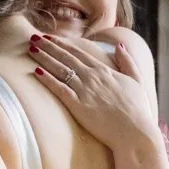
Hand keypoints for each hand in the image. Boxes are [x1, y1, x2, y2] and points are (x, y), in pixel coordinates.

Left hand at [27, 34, 157, 152]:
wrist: (135, 131)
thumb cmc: (137, 109)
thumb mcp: (136, 80)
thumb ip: (128, 62)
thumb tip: (119, 46)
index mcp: (104, 70)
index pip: (78, 53)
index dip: (62, 44)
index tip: (50, 37)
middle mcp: (92, 77)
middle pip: (65, 57)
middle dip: (48, 46)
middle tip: (33, 37)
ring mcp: (84, 90)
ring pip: (59, 70)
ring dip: (44, 58)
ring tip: (31, 49)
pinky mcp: (78, 105)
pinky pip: (59, 88)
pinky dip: (47, 79)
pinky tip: (35, 72)